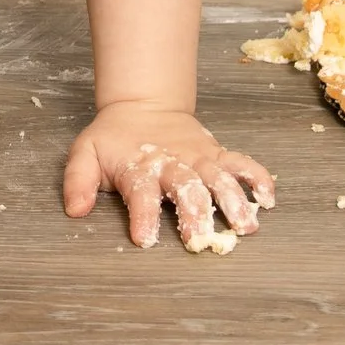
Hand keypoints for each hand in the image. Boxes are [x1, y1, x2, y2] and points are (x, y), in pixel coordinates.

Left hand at [63, 103, 273, 249]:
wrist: (142, 105)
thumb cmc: (113, 139)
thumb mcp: (85, 153)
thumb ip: (78, 181)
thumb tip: (76, 210)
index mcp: (138, 167)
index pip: (140, 192)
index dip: (142, 215)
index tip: (145, 238)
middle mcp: (171, 163)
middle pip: (186, 186)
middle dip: (194, 212)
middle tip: (201, 239)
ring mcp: (197, 158)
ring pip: (218, 177)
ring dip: (233, 200)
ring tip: (245, 226)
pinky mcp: (215, 154)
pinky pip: (241, 163)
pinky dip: (257, 177)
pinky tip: (268, 198)